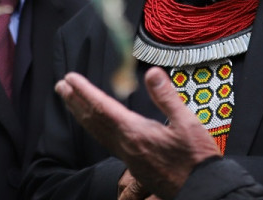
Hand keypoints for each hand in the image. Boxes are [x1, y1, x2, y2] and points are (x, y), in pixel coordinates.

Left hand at [56, 66, 219, 199]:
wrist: (201, 189)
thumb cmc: (197, 158)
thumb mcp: (187, 122)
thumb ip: (166, 97)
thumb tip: (151, 73)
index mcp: (136, 133)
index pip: (103, 108)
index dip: (85, 92)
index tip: (71, 79)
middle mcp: (126, 146)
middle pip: (94, 121)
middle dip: (76, 102)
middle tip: (60, 86)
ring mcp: (128, 157)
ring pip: (98, 132)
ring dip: (82, 115)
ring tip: (71, 102)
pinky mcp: (134, 165)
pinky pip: (106, 142)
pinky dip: (95, 128)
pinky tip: (96, 125)